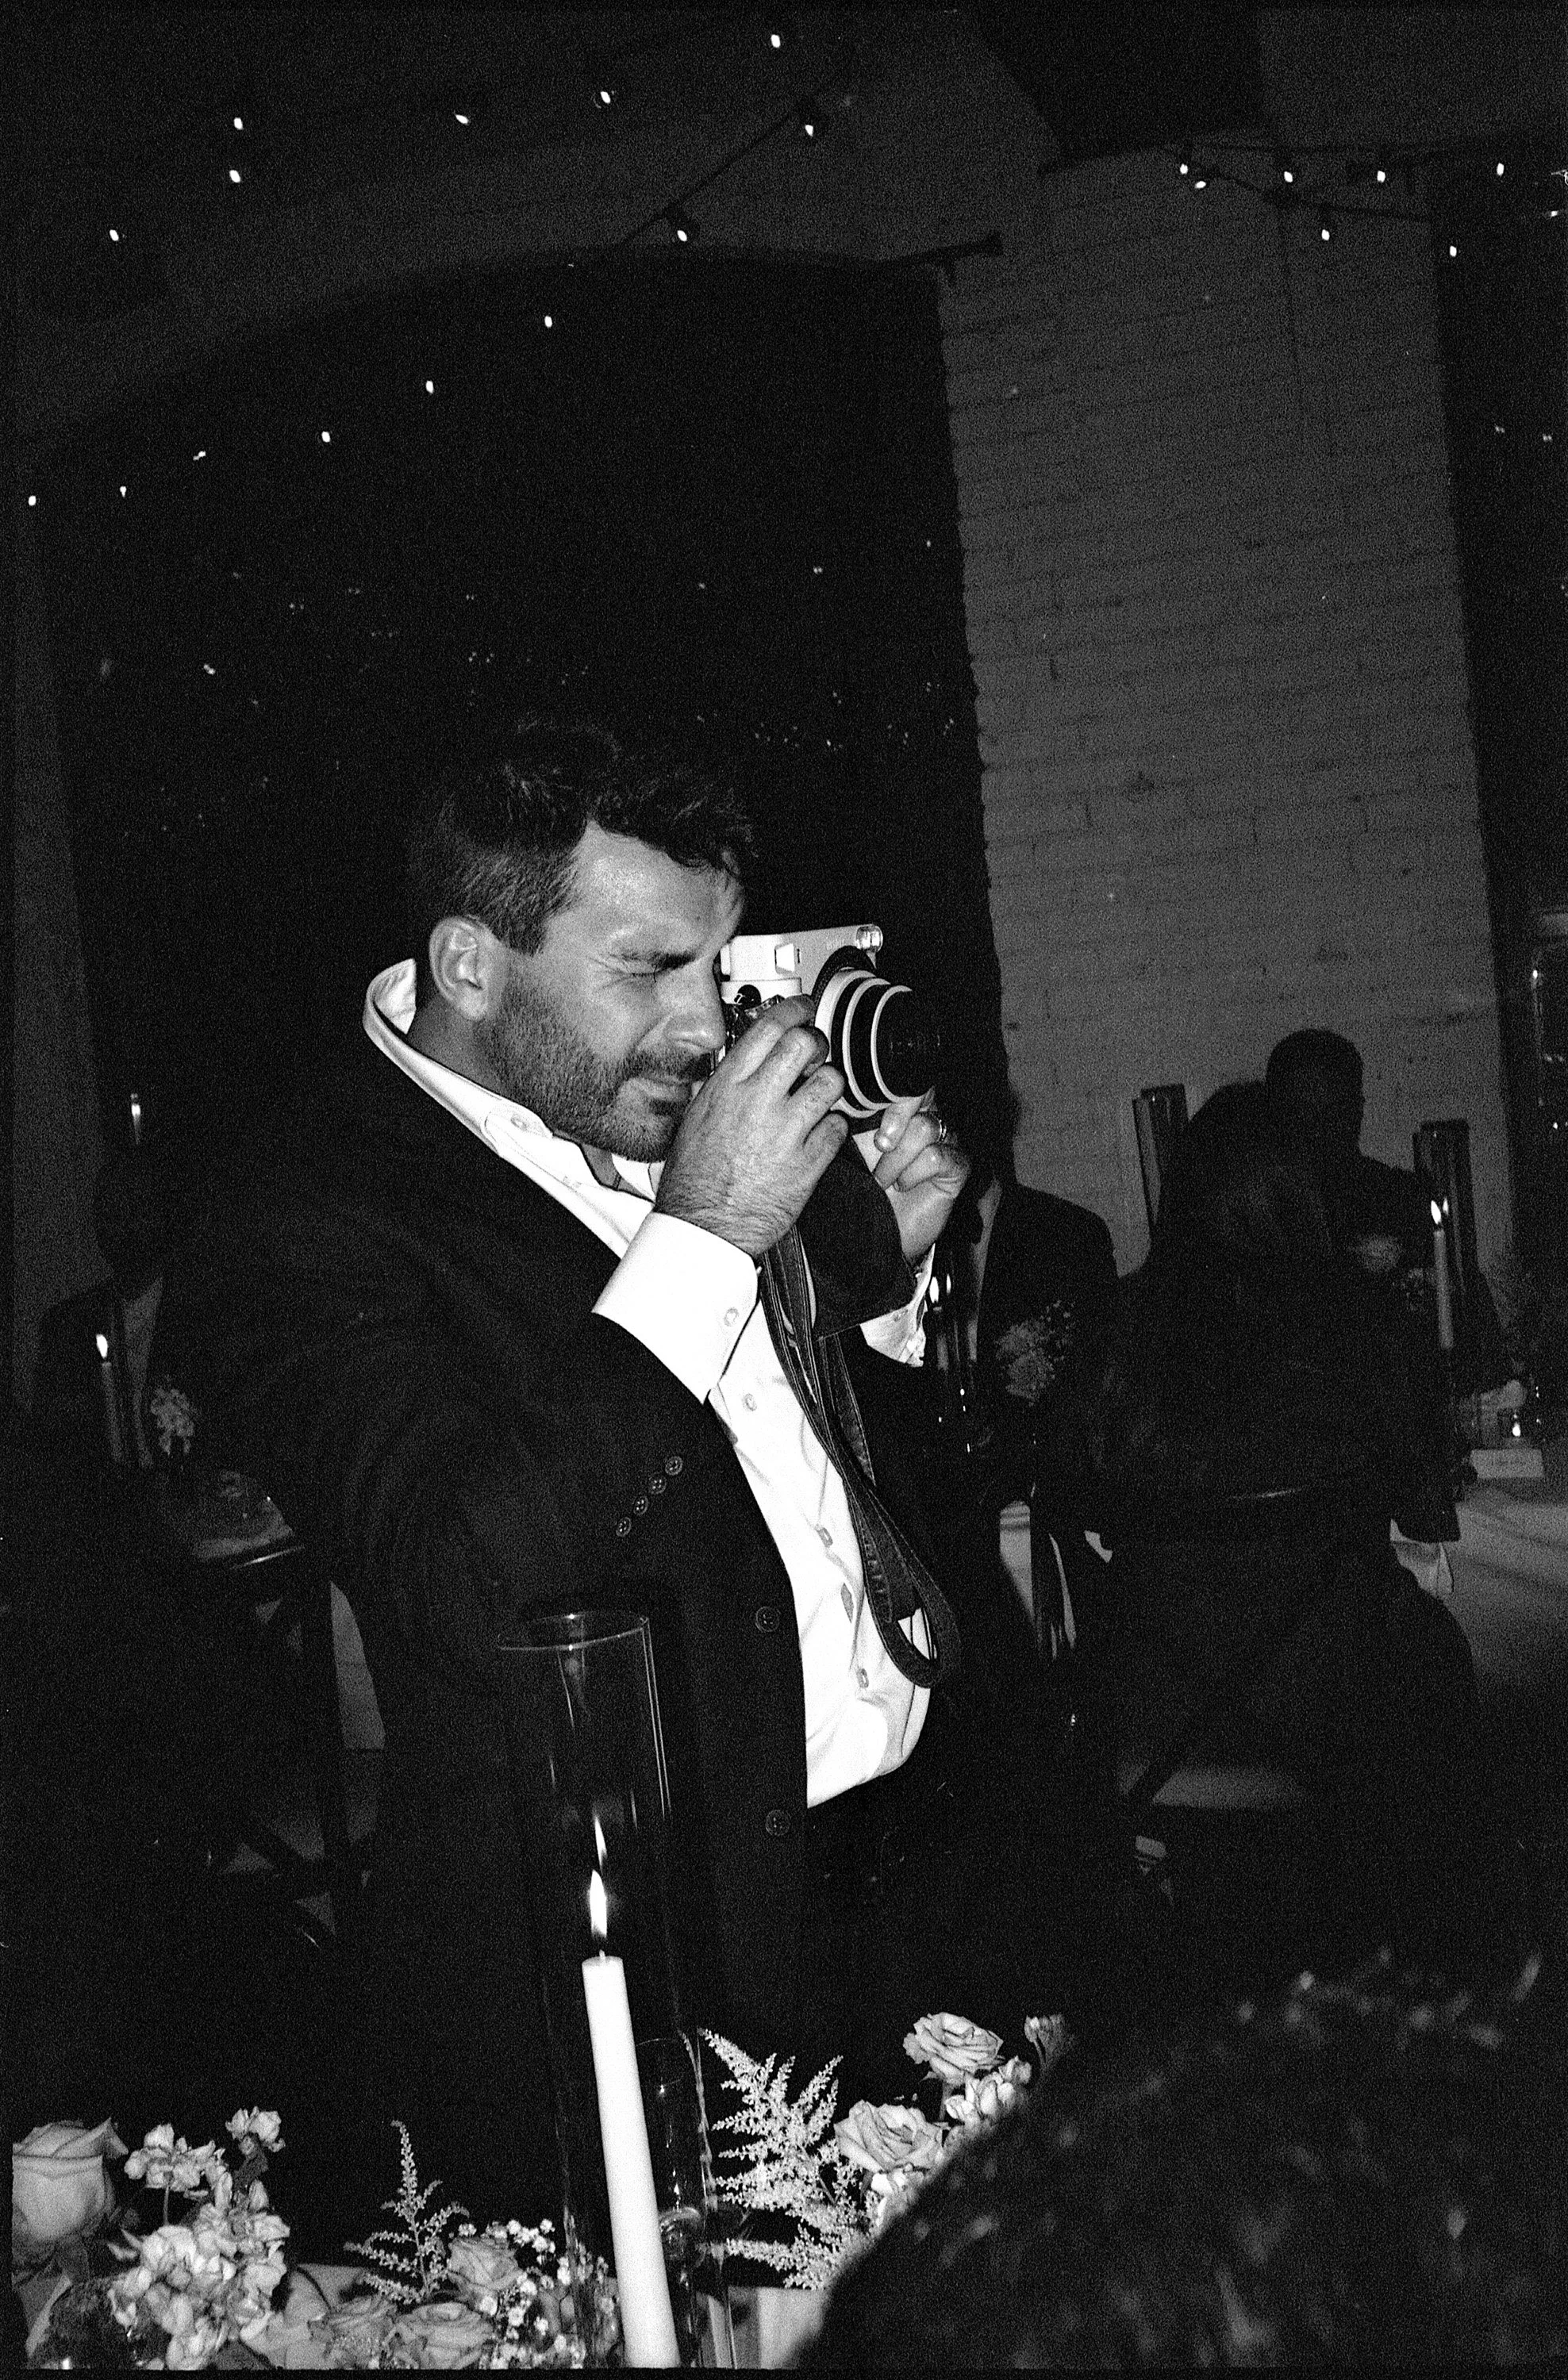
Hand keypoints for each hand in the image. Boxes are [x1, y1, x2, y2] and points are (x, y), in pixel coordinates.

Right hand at [655, 998, 848, 1255]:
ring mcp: (786, 1132)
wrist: (705, 1227)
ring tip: (820, 1097)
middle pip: (805, 1045)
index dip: (793, 1010)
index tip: (803, 1008)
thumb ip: (725, 1087)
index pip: (768, 1029)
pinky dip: (834, 1128)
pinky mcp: (808, 1163)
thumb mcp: (697, 1119)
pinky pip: (838, 1128)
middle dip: (817, 1045)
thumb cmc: (694, 1181)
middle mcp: (758, 1103)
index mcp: (728, 1089)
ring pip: (830, 1083)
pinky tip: (821, 1135)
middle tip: (816, 1055)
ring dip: (830, 1085)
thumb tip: (743, 1065)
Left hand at [854, 1095, 969, 1265]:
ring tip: (882, 1179)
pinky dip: (913, 1173)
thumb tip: (830, 1086)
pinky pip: (937, 1156)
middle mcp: (930, 1117)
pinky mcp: (958, 1165)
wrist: (880, 1230)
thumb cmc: (864, 1187)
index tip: (866, 1108)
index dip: (891, 1089)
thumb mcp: (849, 1147)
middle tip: (880, 1145)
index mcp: (904, 1108)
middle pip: (923, 1093)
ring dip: (896, 1158)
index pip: (907, 1080)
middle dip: (896, 1116)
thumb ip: (848, 1116)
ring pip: (925, 1128)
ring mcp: (947, 1140)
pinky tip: (903, 1186)